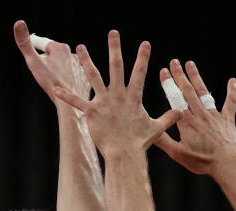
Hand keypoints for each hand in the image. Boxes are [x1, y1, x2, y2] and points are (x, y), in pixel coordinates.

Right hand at [13, 20, 90, 106]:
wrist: (70, 105)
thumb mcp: (33, 62)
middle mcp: (74, 54)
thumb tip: (18, 22)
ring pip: (63, 67)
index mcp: (61, 48)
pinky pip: (72, 77)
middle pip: (53, 56)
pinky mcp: (85, 79)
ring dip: (57, 72)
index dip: (36, 54)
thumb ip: (24, 43)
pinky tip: (63, 88)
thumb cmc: (51, 83)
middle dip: (47, 64)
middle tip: (45, 76)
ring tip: (53, 82)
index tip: (36, 63)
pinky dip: (67, 81)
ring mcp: (81, 67)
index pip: (43, 45)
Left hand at [54, 30, 181, 156]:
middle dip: (115, 48)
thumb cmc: (139, 142)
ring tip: (80, 47)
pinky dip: (66, 95)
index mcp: (133, 97)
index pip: (140, 72)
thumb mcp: (156, 128)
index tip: (145, 43)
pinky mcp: (91, 112)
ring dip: (86, 61)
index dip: (143, 57)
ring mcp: (104, 102)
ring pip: (94, 76)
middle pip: (116, 66)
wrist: (124, 153)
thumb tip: (181, 112)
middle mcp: (118, 95)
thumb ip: (168, 118)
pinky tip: (55, 89)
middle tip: (113, 33)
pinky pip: (76, 101)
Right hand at [155, 60, 235, 176]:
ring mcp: (214, 116)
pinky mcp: (227, 120)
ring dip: (196, 77)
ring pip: (204, 92)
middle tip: (174, 61)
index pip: (175, 98)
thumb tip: (147, 129)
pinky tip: (232, 81)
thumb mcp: (178, 154)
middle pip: (188, 91)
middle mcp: (200, 115)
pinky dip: (231, 91)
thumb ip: (163, 141)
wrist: (227, 164)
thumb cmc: (203, 161)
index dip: (168, 84)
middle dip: (180, 75)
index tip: (163, 70)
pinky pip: (230, 103)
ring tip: (190, 64)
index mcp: (187, 122)